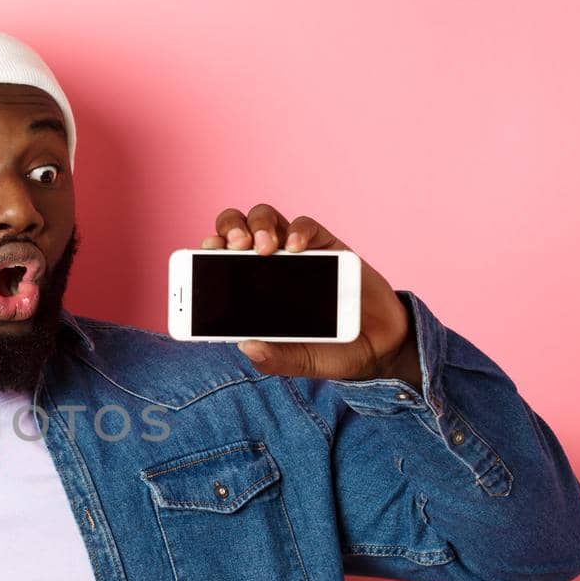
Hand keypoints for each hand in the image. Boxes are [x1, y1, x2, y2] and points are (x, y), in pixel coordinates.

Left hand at [201, 203, 420, 388]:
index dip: (207, 253)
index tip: (200, 257)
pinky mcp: (328, 246)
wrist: (379, 346)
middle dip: (229, 231)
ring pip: (266, 219)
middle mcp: (268, 266)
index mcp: (251, 290)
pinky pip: (306, 226)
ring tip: (261, 247)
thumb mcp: (298, 361)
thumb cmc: (330, 352)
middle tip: (233, 249)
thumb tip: (246, 345)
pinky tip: (294, 247)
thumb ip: (275, 358)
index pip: (219, 261)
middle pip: (238, 229)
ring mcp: (298, 253)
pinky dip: (297, 231)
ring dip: (258, 225)